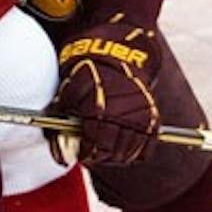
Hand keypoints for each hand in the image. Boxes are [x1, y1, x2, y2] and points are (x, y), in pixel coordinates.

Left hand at [54, 18, 161, 164]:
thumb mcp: (69, 91)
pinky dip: (135, 153)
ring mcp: (140, 119)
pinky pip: (145, 150)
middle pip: (109, 154)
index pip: (91, 148)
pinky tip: (124, 147)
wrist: (118, 54)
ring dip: (115, 157)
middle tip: (93, 153)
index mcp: (98, 111)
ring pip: (127, 154)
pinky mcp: (153, 119)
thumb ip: (61, 123)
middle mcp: (121, 117)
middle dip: (99, 156)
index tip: (81, 153)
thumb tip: (58, 154)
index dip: (84, 153)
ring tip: (107, 151)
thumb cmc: (89, 72)